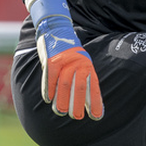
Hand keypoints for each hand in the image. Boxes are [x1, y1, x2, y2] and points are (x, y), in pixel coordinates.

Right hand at [30, 0, 103, 119]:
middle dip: (77, 103)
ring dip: (62, 99)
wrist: (57, 28)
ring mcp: (64, 60)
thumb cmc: (69, 51)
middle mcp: (78, 63)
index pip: (93, 86)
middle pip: (79, 86)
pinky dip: (48, 88)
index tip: (97, 117)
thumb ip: (84, 81)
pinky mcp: (51, 58)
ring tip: (61, 112)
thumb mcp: (81, 63)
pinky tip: (48, 99)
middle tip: (76, 117)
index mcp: (88, 66)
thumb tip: (90, 103)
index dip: (95, 102)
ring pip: (64, 83)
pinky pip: (50, 75)